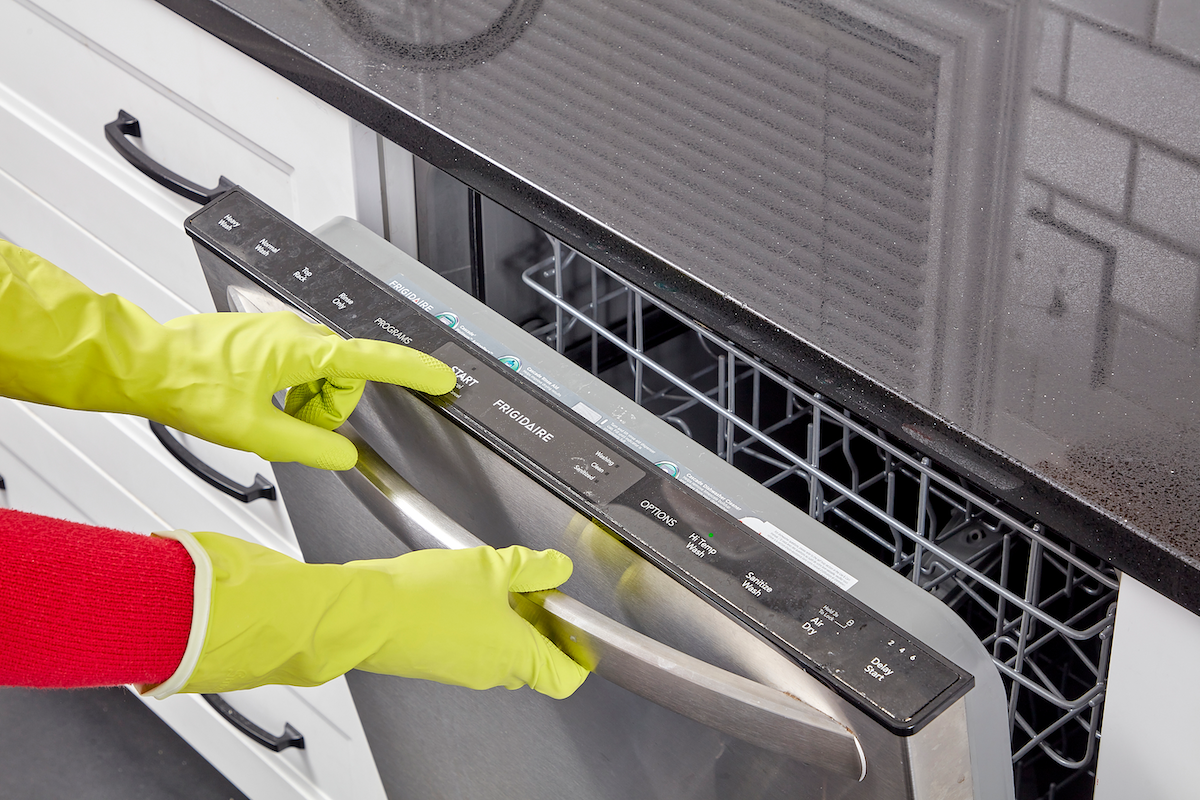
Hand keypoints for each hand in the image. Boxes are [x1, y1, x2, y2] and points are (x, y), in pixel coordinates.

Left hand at [0, 241, 454, 468]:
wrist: (145, 363)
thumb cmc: (188, 385)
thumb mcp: (255, 431)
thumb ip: (310, 447)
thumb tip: (343, 456)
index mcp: (301, 349)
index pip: (373, 360)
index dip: (414, 371)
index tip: (442, 378)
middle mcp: (295, 332)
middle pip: (346, 377)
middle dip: (329, 409)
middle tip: (292, 428)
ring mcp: (279, 332)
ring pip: (322, 376)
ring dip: (307, 404)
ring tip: (268, 417)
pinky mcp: (266, 337)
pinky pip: (299, 369)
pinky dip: (291, 393)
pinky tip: (259, 403)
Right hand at [171, 533, 589, 698]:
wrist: (363, 613)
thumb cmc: (422, 597)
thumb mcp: (491, 565)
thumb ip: (531, 566)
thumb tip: (556, 567)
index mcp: (515, 655)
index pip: (566, 677)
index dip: (579, 655)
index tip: (579, 631)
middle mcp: (492, 671)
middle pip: (535, 660)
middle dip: (539, 625)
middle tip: (535, 590)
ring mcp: (463, 670)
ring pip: (502, 650)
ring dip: (506, 620)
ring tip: (495, 582)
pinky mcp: (438, 662)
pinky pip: (472, 646)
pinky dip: (477, 622)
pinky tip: (464, 590)